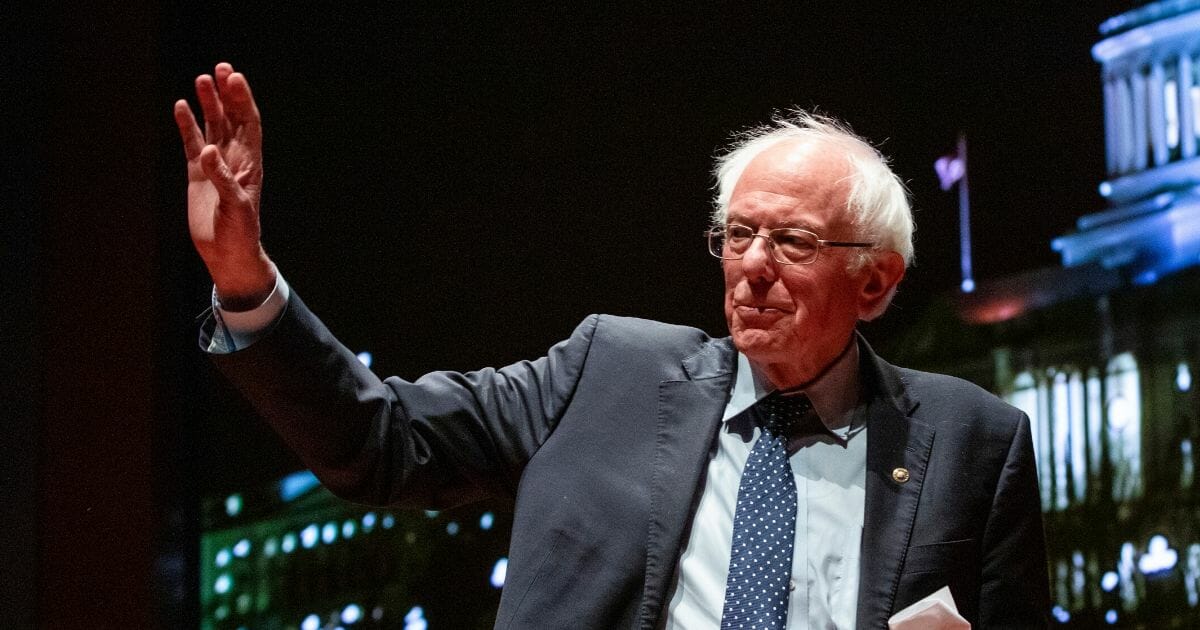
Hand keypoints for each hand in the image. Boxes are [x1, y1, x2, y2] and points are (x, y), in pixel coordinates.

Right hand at [174, 62, 275, 309]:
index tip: (234, 78)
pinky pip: (191, 143)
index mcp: (250, 163)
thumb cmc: (239, 232)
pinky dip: (187, 125)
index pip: (248, 123)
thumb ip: (221, 178)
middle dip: (227, 94)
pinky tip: (181, 106)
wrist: (228, 253)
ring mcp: (215, 164)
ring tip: (201, 79)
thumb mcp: (235, 206)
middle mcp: (234, 159)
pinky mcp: (197, 174)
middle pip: (231, 118)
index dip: (242, 100)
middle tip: (220, 68)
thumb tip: (207, 150)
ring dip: (208, 104)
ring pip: (212, 126)